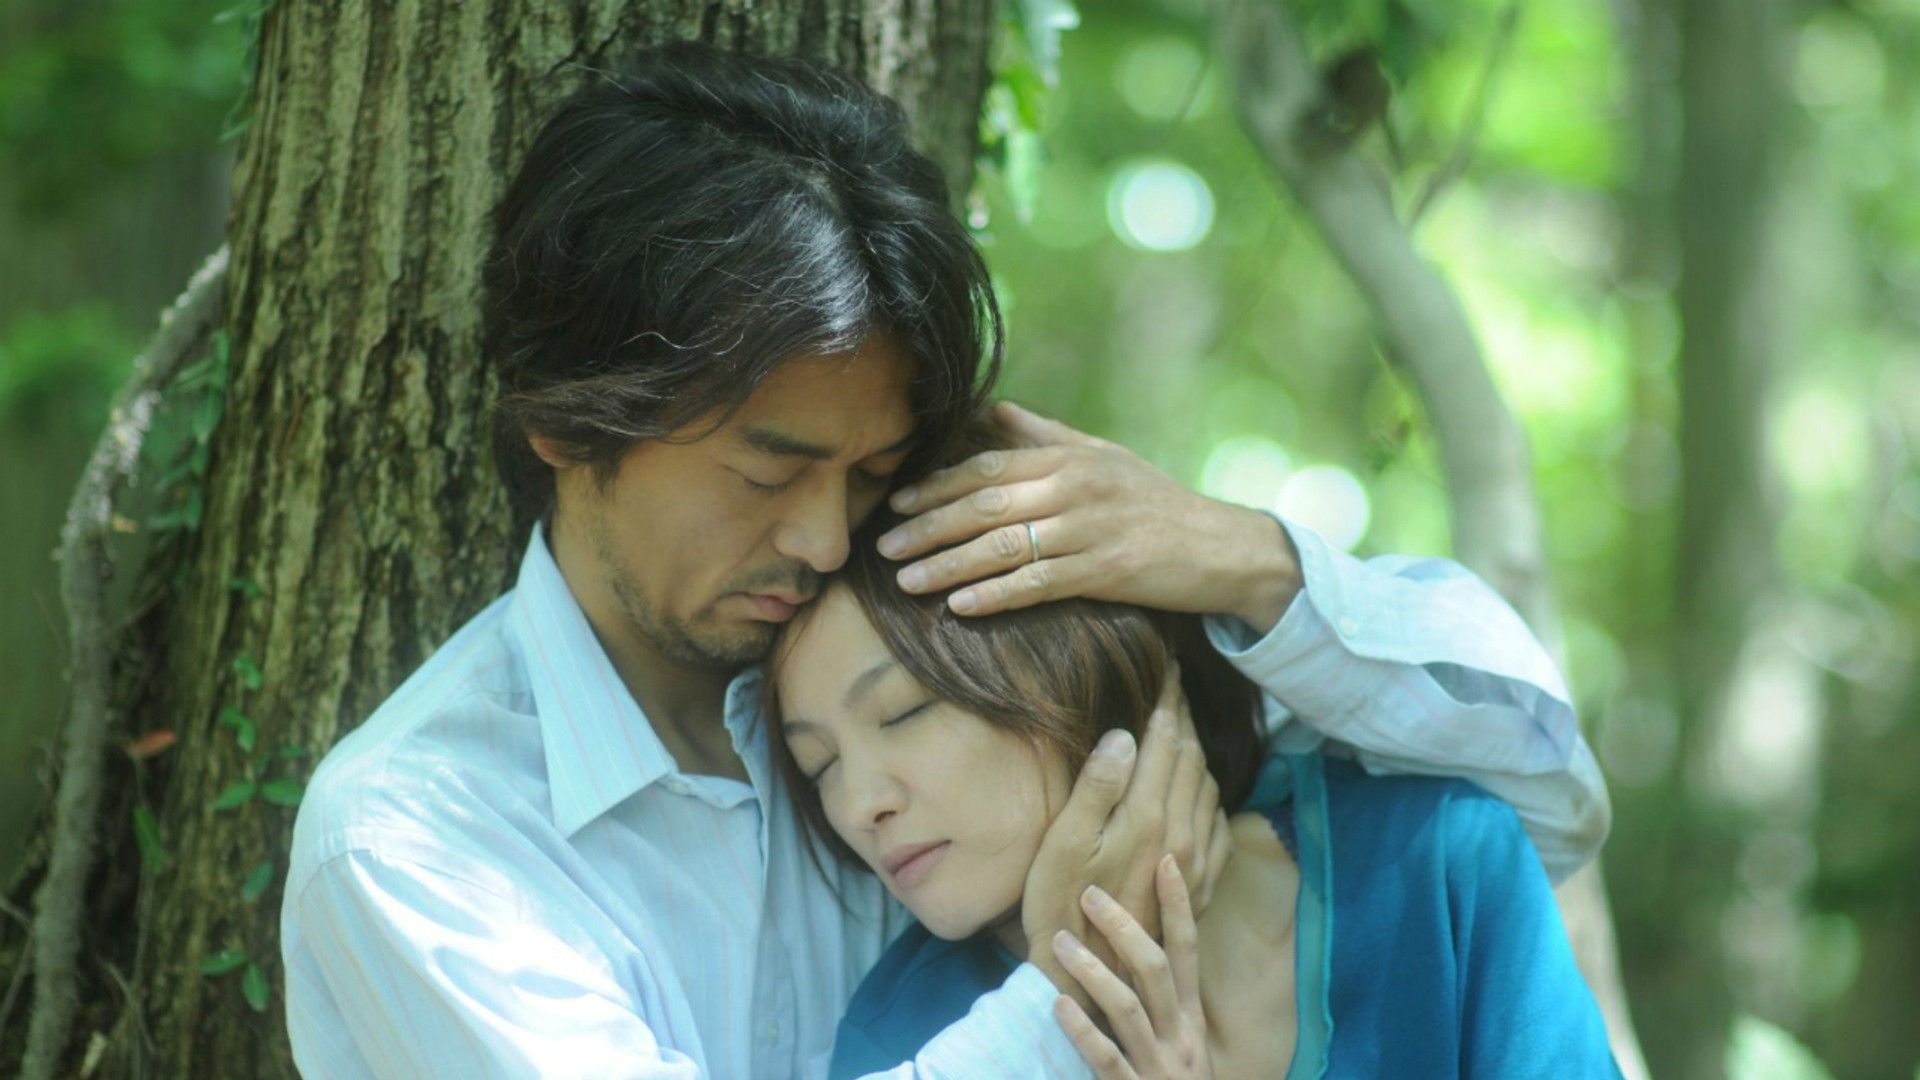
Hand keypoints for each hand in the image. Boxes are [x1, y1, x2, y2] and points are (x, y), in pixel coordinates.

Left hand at [877, 401, 1301, 632]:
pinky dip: (996, 595)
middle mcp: (1074, 487)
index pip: (987, 467)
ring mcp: (1090, 530)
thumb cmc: (1154, 501)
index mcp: (1068, 458)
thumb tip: (993, 410)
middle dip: (929, 528)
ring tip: (907, 582)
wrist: (1219, 546)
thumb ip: (1046, 436)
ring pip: (1004, 547)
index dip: (937, 485)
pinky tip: (961, 606)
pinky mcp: (1107, 571)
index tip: (898, 504)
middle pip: (985, 506)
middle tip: (884, 549)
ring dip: (949, 565)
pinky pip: (1039, 584)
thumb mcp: (1103, 457)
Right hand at [1021, 674, 1226, 1003]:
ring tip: (1180, 728)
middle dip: (1183, 716)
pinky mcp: (1200, 883)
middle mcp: (1181, 833)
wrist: (1093, 981)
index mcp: (1147, 815)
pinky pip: (1216, 822)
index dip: (1166, 700)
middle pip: (1191, 756)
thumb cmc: (1061, 908)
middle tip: (1174, 686)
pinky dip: (1206, 792)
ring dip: (1195, 751)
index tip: (1167, 667)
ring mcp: (1195, 859)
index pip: (1165, 740)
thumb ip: (1097, 786)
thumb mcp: (1063, 845)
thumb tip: (1127, 734)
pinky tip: (1194, 788)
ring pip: (1207, 785)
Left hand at [1053, 858, 1212, 1079]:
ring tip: (1059, 942)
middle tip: (1089, 894)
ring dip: (1092, 971)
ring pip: (1129, 1007)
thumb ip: (1160, 1004)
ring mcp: (1160, 1066)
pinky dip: (1083, 1031)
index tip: (1164, 861)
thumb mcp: (1180, 1043)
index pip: (1189, 951)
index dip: (1178, 906)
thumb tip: (1129, 949)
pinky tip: (1057, 1007)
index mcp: (1190, 1020)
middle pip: (1157, 969)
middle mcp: (1180, 1037)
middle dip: (1124, 928)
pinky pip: (1108, 1058)